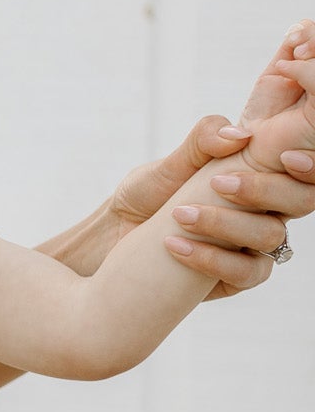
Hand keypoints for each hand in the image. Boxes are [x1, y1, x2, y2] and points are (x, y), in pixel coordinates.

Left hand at [107, 32, 314, 296]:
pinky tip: (177, 247)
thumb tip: (239, 135)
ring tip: (180, 214)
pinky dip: (213, 259)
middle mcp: (265, 209)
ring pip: (270, 235)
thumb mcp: (169, 162)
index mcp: (259, 174)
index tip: (285, 158)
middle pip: (299, 200)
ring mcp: (253, 244)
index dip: (307, 163)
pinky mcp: (236, 276)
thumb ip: (203, 141)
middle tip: (219, 182)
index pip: (301, 168)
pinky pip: (247, 273)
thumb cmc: (148, 194)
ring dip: (227, 224)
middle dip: (265, 190)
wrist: (115, 236)